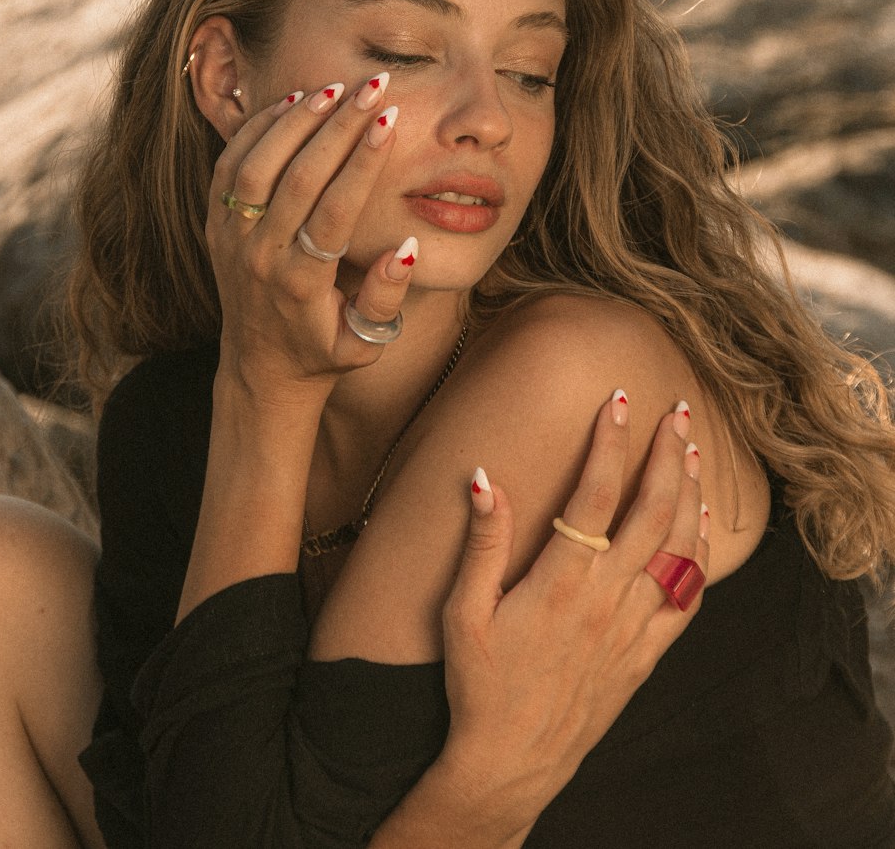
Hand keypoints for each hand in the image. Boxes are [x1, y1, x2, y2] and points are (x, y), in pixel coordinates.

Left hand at [205, 75, 411, 394]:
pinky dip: (257, 129)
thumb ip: (386, 298)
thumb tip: (405, 246)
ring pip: (255, 165)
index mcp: (300, 285)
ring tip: (334, 87)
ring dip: (295, 120)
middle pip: (296, 177)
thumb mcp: (365, 343)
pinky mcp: (214, 224)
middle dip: (338, 126)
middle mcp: (259, 257)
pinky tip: (292, 102)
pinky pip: (228, 166)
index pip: (333, 211)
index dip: (362, 163)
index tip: (390, 121)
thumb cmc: (322, 352)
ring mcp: (230, 238)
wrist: (260, 370)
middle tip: (373, 88)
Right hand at [437, 398, 705, 839]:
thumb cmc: (481, 684)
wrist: (512, 762)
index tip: (619, 400)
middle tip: (677, 409)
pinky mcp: (647, 655)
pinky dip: (700, 555)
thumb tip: (483, 476)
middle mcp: (606, 600)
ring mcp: (633, 628)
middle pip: (652, 509)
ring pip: (678, 548)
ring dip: (689, 493)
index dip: (611, 442)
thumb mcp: (461, 613)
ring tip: (692, 449)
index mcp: (560, 582)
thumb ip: (481, 543)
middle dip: (667, 452)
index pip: (596, 493)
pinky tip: (699, 524)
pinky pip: (688, 597)